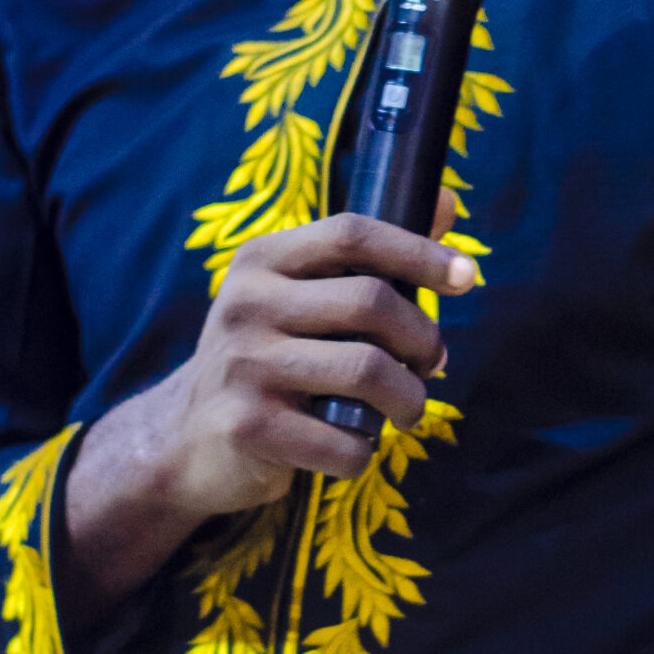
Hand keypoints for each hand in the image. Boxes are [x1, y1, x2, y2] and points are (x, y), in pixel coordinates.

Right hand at [64, 199, 474, 604]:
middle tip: (433, 363)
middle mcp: (245, 303)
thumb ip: (369, 257)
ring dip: (409, 398)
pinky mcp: (245, 426)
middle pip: (371, 302)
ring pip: (367, 372)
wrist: (186, 436)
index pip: (352, 233)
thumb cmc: (267, 357)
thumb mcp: (300, 296)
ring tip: (407, 409)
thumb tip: (446, 202)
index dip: (419, 250)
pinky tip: (355, 446)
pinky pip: (343, 441)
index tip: (467, 276)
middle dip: (423, 338)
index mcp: (262, 260)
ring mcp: (242, 365)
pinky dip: (365, 451)